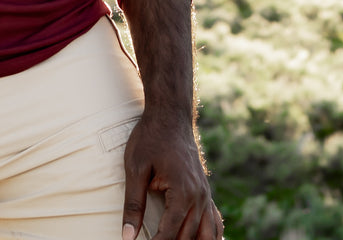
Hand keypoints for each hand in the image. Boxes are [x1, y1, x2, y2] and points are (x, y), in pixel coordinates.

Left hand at [121, 108, 222, 239]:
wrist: (170, 114)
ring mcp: (205, 194)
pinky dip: (210, 236)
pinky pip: (214, 221)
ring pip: (206, 234)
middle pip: (188, 237)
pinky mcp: (205, 191)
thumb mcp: (136, 168)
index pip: (170, 233)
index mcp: (182, 193)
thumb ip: (133, 204)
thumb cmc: (150, 138)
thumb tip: (127, 236)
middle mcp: (199, 197)